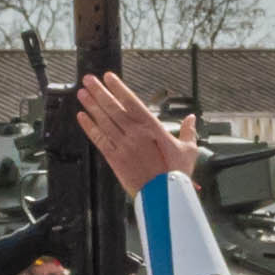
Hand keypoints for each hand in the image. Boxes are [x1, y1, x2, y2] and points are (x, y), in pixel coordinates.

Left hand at [73, 68, 191, 191]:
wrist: (164, 197)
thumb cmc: (177, 174)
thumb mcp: (188, 150)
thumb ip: (188, 131)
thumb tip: (192, 118)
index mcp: (152, 128)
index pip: (131, 102)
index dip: (118, 88)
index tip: (109, 77)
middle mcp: (135, 133)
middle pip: (113, 108)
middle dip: (99, 92)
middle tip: (88, 79)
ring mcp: (123, 145)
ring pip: (103, 121)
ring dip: (91, 105)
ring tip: (82, 93)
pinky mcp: (115, 159)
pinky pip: (99, 140)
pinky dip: (89, 127)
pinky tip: (81, 117)